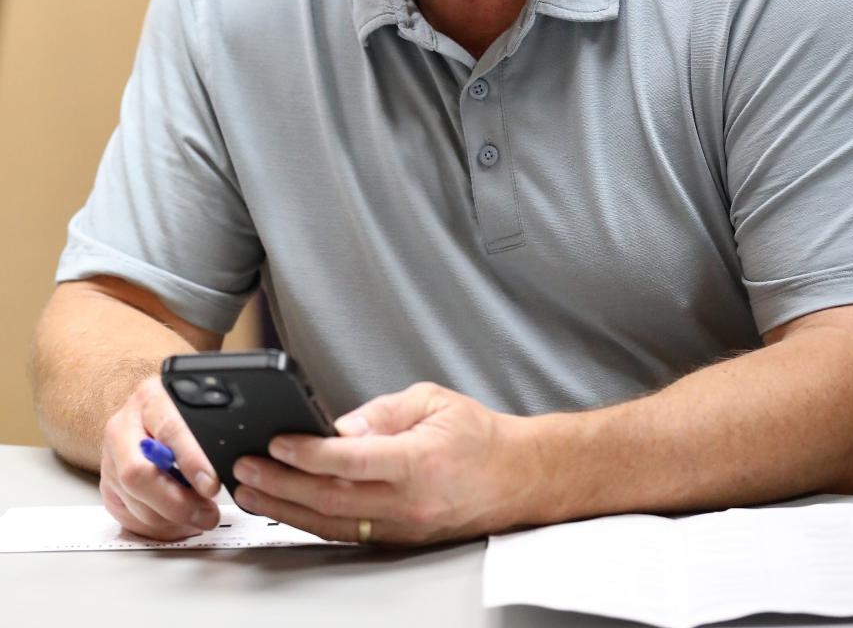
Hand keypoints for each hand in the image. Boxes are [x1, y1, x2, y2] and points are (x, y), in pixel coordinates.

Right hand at [100, 375, 220, 539]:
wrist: (153, 410)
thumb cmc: (182, 410)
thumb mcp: (200, 406)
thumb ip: (212, 428)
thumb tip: (238, 459)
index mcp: (151, 398)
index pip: (169, 430)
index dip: (191, 461)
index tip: (211, 484)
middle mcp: (124, 426)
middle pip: (138, 473)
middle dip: (176, 502)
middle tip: (207, 514)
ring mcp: (111, 457)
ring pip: (133, 499)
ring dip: (170, 519)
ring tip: (200, 518)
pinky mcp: (108, 484)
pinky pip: (127, 514)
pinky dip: (157, 527)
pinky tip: (179, 524)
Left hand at [231, 382, 539, 544]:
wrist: (518, 477)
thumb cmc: (478, 436)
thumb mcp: (432, 401)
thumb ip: (382, 412)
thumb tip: (337, 426)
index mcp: (418, 461)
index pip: (352, 461)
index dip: (308, 453)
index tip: (277, 442)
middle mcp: (409, 502)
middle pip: (331, 499)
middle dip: (281, 484)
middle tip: (245, 468)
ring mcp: (403, 528)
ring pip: (333, 524)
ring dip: (286, 509)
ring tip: (252, 492)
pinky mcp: (400, 541)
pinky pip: (348, 535)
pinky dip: (312, 522)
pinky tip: (287, 509)